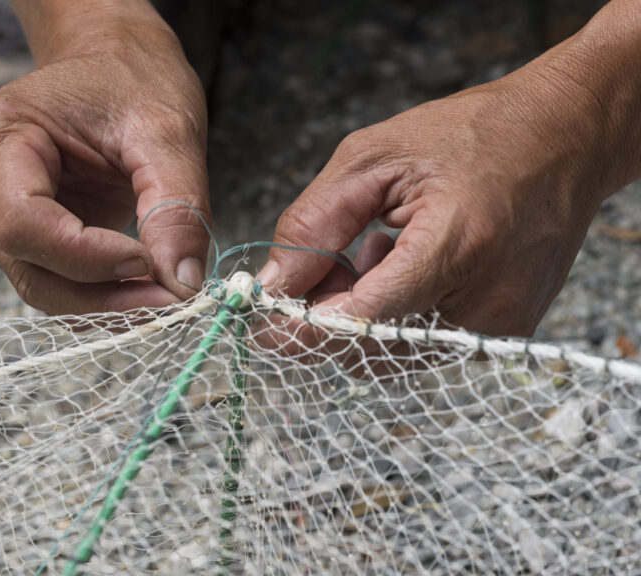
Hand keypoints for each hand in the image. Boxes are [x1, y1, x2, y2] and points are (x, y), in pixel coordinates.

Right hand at [0, 9, 209, 314]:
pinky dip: (104, 297)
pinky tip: (147, 288)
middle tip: (174, 298)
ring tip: (167, 293)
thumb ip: (176, 204)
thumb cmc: (132, 81)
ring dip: (108, 304)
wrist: (115, 67)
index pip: (23, 223)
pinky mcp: (26, 237)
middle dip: (105, 294)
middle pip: (30, 267)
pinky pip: (58, 284)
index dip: (88, 257)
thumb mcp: (167, 130)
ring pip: (44, 288)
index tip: (152, 264)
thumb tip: (183, 283)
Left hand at [258, 44, 621, 336]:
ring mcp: (501, 324)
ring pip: (393, 351)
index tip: (267, 325)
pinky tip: (403, 264)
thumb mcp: (373, 157)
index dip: (307, 328)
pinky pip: (424, 343)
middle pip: (373, 344)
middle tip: (318, 268)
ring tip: (377, 249)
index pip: (366, 318)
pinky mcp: (505, 333)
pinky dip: (396, 314)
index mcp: (457, 244)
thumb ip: (314, 226)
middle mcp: (487, 300)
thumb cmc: (469, 136)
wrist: (562, 138)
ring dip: (363, 314)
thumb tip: (270, 288)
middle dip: (328, 318)